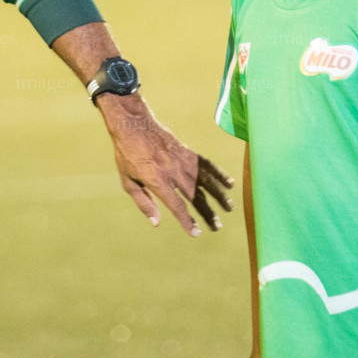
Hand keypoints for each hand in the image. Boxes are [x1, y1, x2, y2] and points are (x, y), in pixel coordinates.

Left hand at [98, 93, 233, 235]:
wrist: (133, 124)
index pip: (177, 206)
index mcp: (157, 180)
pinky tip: (230, 183)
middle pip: (196, 196)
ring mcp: (182, 160)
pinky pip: (206, 164)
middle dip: (207, 213)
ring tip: (229, 208)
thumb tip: (156, 223)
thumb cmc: (127, 155)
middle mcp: (173, 171)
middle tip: (216, 227)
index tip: (196, 233)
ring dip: (219, 196)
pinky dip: (219, 174)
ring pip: (205, 181)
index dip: (187, 221)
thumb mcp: (128, 182)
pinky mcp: (187, 152)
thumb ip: (143, 203)